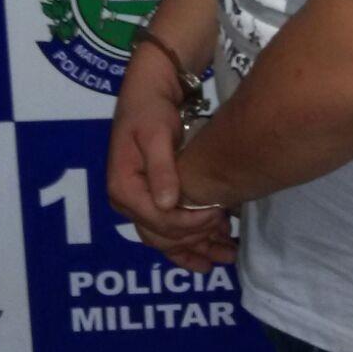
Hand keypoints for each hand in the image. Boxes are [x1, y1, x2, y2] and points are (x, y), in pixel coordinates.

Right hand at [107, 48, 232, 268]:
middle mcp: (126, 201)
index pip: (159, 220)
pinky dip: (186, 246)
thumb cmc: (151, 110)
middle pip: (161, 236)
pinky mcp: (149, 199)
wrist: (148, 93)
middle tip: (229, 245)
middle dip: (196, 243)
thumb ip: (162, 168)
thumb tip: (168, 203)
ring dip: (195, 251)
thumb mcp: (155, 134)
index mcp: (123, 187)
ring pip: (164, 239)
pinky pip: (165, 231)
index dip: (190, 224)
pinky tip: (207, 258)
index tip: (219, 217)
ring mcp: (136, 203)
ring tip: (225, 258)